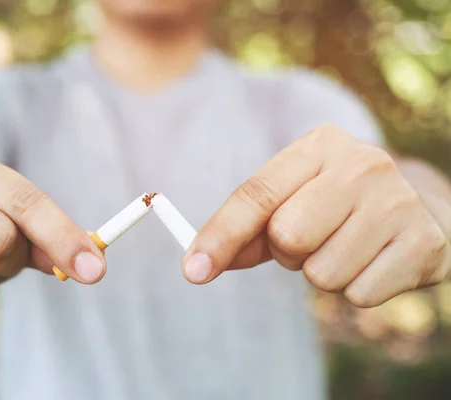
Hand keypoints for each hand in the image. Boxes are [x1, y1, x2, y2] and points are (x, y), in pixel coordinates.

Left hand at [184, 125, 450, 307]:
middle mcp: (362, 164)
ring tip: (349, 246)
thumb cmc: (336, 204)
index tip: (193, 271)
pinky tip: (377, 260)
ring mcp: (398, 201)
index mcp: (319, 145)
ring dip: (325, 273)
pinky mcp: (425, 242)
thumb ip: (245, 230)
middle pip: (286, 237)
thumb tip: (198, 265)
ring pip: (321, 274)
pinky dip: (359, 288)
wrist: (418, 204)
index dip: (220, 236)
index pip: (256, 195)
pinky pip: (359, 295)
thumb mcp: (290, 201)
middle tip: (316, 237)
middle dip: (290, 252)